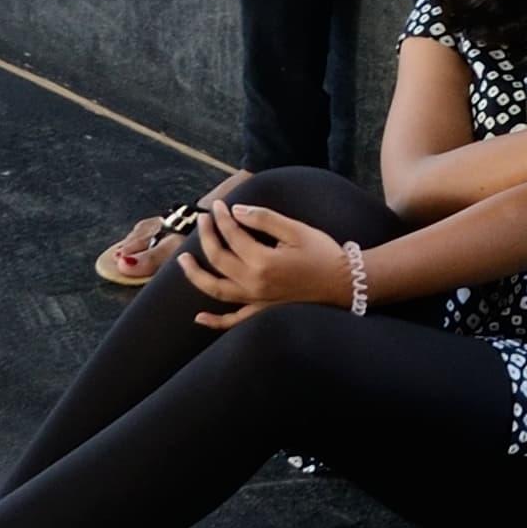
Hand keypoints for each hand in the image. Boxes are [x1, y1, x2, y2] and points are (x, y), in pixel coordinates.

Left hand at [186, 199, 356, 329]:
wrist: (343, 283)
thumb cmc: (322, 253)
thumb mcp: (296, 229)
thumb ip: (264, 219)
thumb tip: (235, 211)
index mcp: (262, 260)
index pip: (232, 235)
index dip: (222, 218)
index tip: (219, 205)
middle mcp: (254, 283)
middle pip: (218, 258)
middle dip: (206, 236)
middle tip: (202, 219)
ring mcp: (256, 301)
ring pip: (216, 289)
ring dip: (196, 275)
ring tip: (183, 260)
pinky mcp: (262, 312)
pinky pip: (233, 321)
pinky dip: (215, 322)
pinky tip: (199, 318)